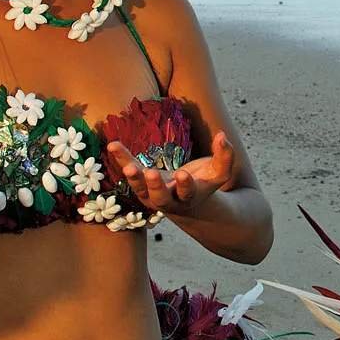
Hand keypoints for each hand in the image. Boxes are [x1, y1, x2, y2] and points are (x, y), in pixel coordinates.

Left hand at [107, 128, 239, 217]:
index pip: (187, 192)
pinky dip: (122, 159)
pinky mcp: (141, 183)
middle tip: (151, 174)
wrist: (187, 203)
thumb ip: (225, 155)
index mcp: (190, 196)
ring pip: (141, 189)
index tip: (184, 173)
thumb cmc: (205, 183)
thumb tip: (222, 135)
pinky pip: (130, 171)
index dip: (185, 184)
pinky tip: (113, 145)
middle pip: (160, 198)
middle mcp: (169, 199)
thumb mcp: (218, 172)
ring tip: (128, 167)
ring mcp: (152, 194)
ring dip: (133, 178)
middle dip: (155, 186)